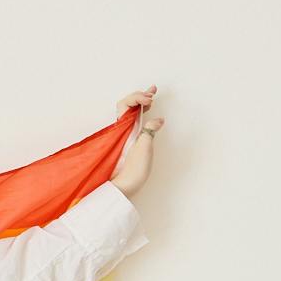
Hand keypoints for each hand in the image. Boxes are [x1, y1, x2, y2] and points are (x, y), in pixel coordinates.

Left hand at [112, 84, 163, 199]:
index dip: (136, 97)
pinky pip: (134, 124)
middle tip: (153, 91)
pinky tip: (149, 115)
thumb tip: (158, 120)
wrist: (122, 189)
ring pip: (130, 115)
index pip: (125, 104)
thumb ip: (150, 131)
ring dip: (140, 104)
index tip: (150, 100)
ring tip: (151, 98)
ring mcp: (125, 137)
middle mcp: (122, 131)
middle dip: (140, 96)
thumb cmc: (131, 171)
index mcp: (122, 129)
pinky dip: (141, 116)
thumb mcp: (144, 148)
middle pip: (127, 106)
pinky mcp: (130, 145)